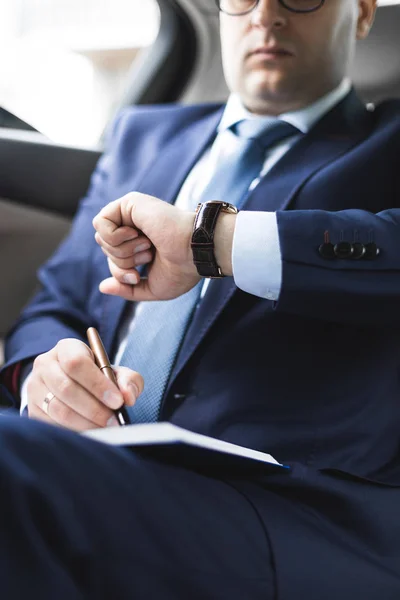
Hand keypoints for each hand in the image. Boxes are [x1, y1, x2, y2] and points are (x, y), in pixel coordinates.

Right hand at [27, 339, 143, 431]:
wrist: (72, 384)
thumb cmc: (97, 376)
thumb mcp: (115, 372)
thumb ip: (128, 380)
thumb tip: (128, 397)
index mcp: (66, 348)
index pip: (77, 363)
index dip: (97, 384)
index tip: (117, 401)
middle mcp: (45, 365)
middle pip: (66, 388)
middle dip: (94, 408)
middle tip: (114, 421)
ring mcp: (34, 388)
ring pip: (58, 410)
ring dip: (85, 423)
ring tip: (106, 429)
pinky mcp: (32, 410)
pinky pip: (52, 425)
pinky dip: (74, 432)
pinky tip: (91, 433)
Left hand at [93, 192, 200, 301]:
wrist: (195, 253)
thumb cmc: (182, 270)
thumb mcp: (150, 288)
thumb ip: (127, 289)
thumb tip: (102, 287)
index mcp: (140, 244)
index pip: (113, 260)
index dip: (120, 273)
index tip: (137, 276)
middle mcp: (135, 227)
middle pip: (105, 249)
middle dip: (122, 262)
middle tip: (148, 257)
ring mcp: (132, 213)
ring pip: (101, 237)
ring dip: (123, 250)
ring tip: (148, 245)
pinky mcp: (129, 202)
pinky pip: (100, 222)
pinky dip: (115, 236)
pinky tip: (137, 234)